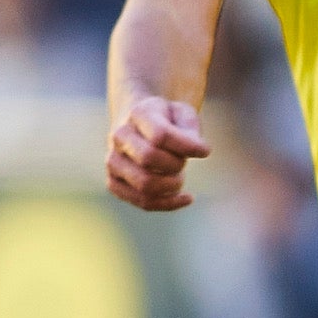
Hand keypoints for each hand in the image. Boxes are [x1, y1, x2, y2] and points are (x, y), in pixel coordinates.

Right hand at [106, 95, 209, 211]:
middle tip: (182, 161)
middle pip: (149, 158)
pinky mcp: (115, 183)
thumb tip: (201, 151)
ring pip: (145, 184)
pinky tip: (185, 198)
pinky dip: (168, 203)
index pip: (160, 135)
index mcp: (138, 113)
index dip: (187, 147)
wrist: (142, 125)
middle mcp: (120, 136)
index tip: (204, 150)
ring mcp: (113, 161)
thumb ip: (192, 129)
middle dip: (176, 164)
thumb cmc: (169, 120)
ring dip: (172, 185)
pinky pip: (142, 201)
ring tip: (179, 177)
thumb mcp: (184, 114)